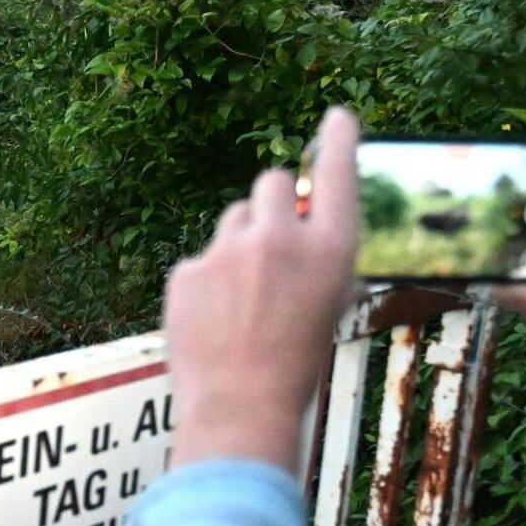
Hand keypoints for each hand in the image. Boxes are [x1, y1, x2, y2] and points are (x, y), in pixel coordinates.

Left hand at [165, 106, 360, 473]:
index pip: (338, 175)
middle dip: (273, 204)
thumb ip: (315, 258)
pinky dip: (208, 282)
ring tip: (244, 300)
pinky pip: (202, 259)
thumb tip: (298, 225)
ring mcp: (229, 251)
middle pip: (273, 183)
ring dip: (240, 244)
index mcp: (331, 251)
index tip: (337, 116)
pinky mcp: (188, 270)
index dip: (338, 141)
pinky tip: (216, 322)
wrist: (240, 410)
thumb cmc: (295, 365)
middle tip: (272, 243)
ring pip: (234, 220)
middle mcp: (282, 239)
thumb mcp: (328, 304)